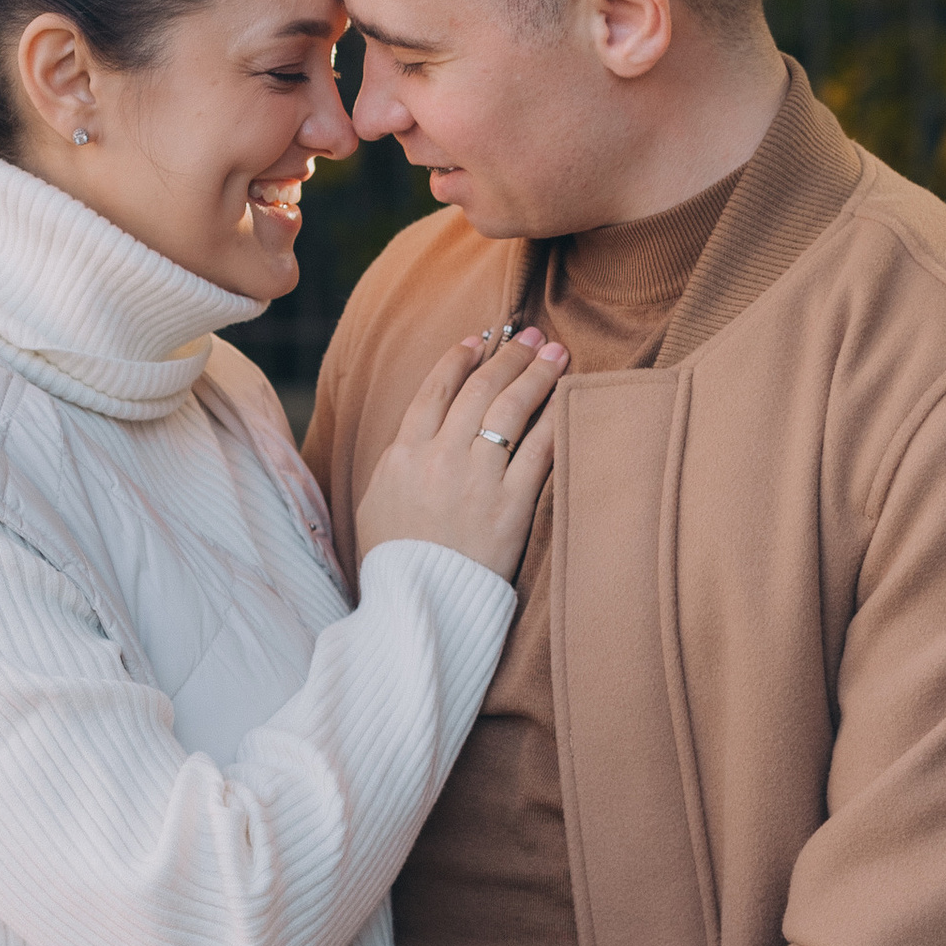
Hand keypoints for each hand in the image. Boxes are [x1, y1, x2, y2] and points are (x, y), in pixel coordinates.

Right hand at [354, 326, 563, 583]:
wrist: (416, 609)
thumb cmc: (394, 564)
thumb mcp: (376, 504)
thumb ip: (397, 465)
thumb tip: (416, 437)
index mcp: (402, 455)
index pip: (435, 389)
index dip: (460, 357)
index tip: (482, 339)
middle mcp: (438, 458)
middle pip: (478, 389)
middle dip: (509, 355)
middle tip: (533, 336)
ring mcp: (475, 480)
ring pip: (510, 408)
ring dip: (536, 373)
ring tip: (557, 353)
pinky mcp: (509, 507)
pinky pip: (539, 450)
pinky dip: (555, 418)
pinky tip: (569, 399)